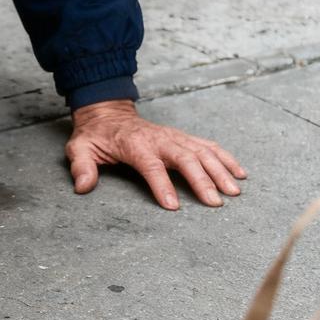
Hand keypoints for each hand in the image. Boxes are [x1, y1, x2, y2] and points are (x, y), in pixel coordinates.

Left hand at [66, 99, 245, 209]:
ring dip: (220, 170)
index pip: (151, 165)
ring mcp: (174, 137)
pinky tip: (239, 173)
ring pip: (202, 152)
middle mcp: (159, 139)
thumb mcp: (80, 148)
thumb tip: (83, 186)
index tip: (172, 206)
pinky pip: (208, 146)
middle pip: (184, 158)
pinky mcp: (183, 138)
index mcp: (134, 144)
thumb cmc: (96, 135)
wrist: (108, 113)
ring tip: (234, 191)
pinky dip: (225, 158)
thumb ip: (81, 167)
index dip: (161, 185)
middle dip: (201, 180)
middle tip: (215, 202)